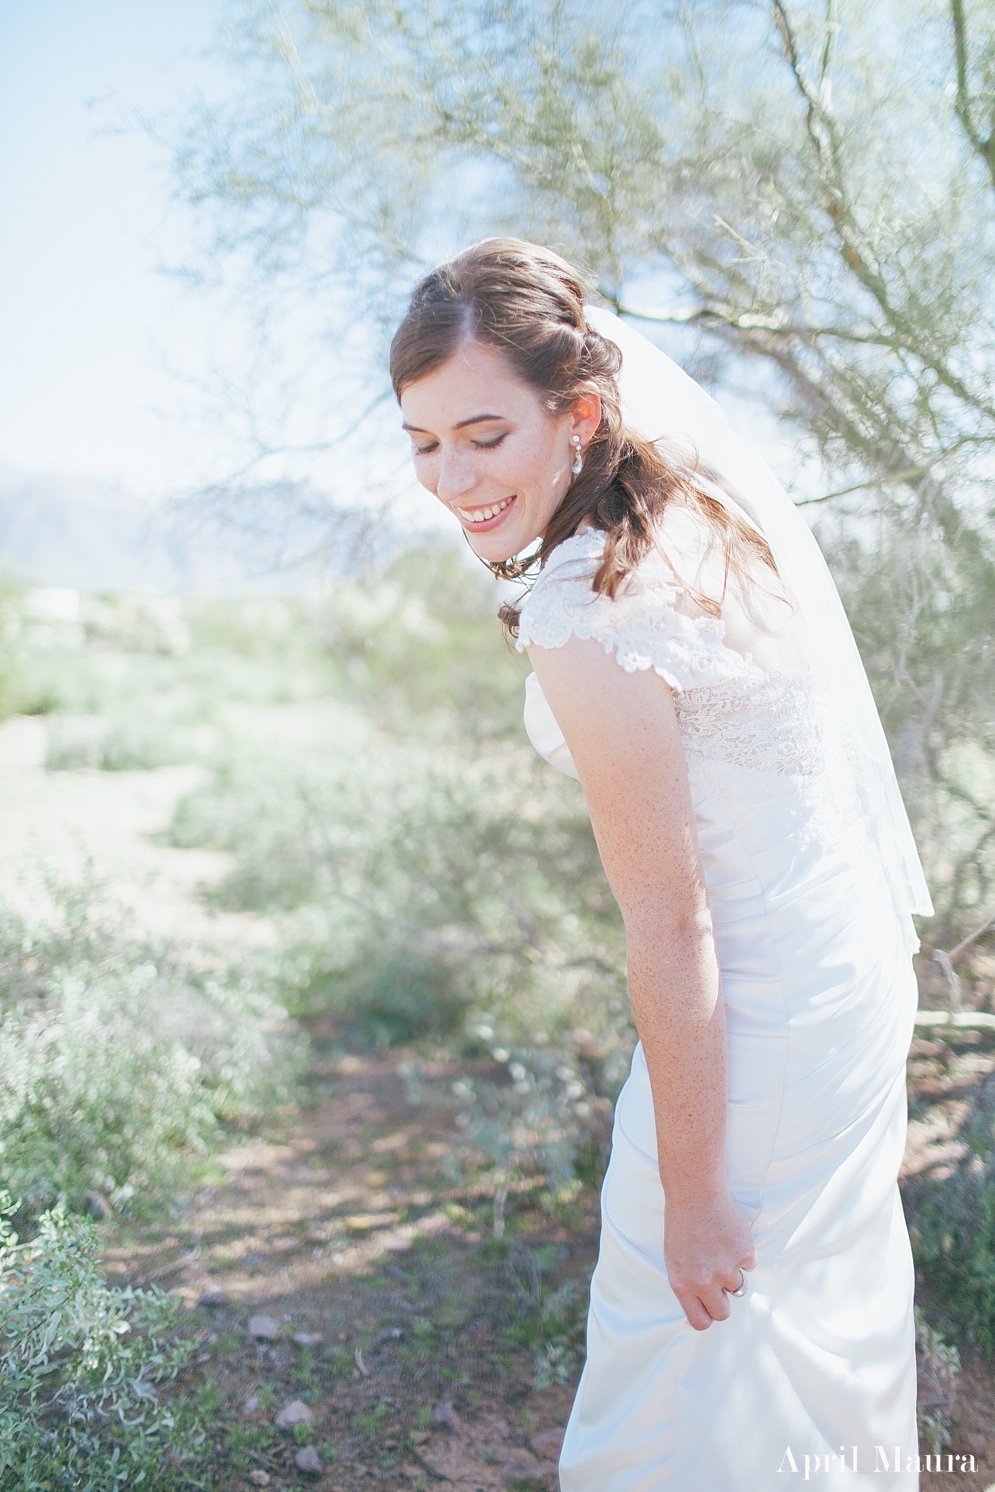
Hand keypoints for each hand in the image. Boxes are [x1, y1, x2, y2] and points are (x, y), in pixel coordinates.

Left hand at [663, 1186, 756, 1330]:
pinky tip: (729, 1235)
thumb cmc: (682, 1223)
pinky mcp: (744, 1255)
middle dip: (723, 1300)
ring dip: (732, 1270)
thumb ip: (688, 1284)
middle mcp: (704, 1282)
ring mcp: (726, 1269)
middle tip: (720, 1281)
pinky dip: (742, 1252)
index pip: (700, 1321)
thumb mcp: (674, 1258)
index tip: (710, 1308)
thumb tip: (700, 1306)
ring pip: (737, 1285)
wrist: (696, 1193)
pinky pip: (749, 1263)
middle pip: (722, 1313)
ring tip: (719, 1246)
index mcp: (683, 1284)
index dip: (707, 1316)